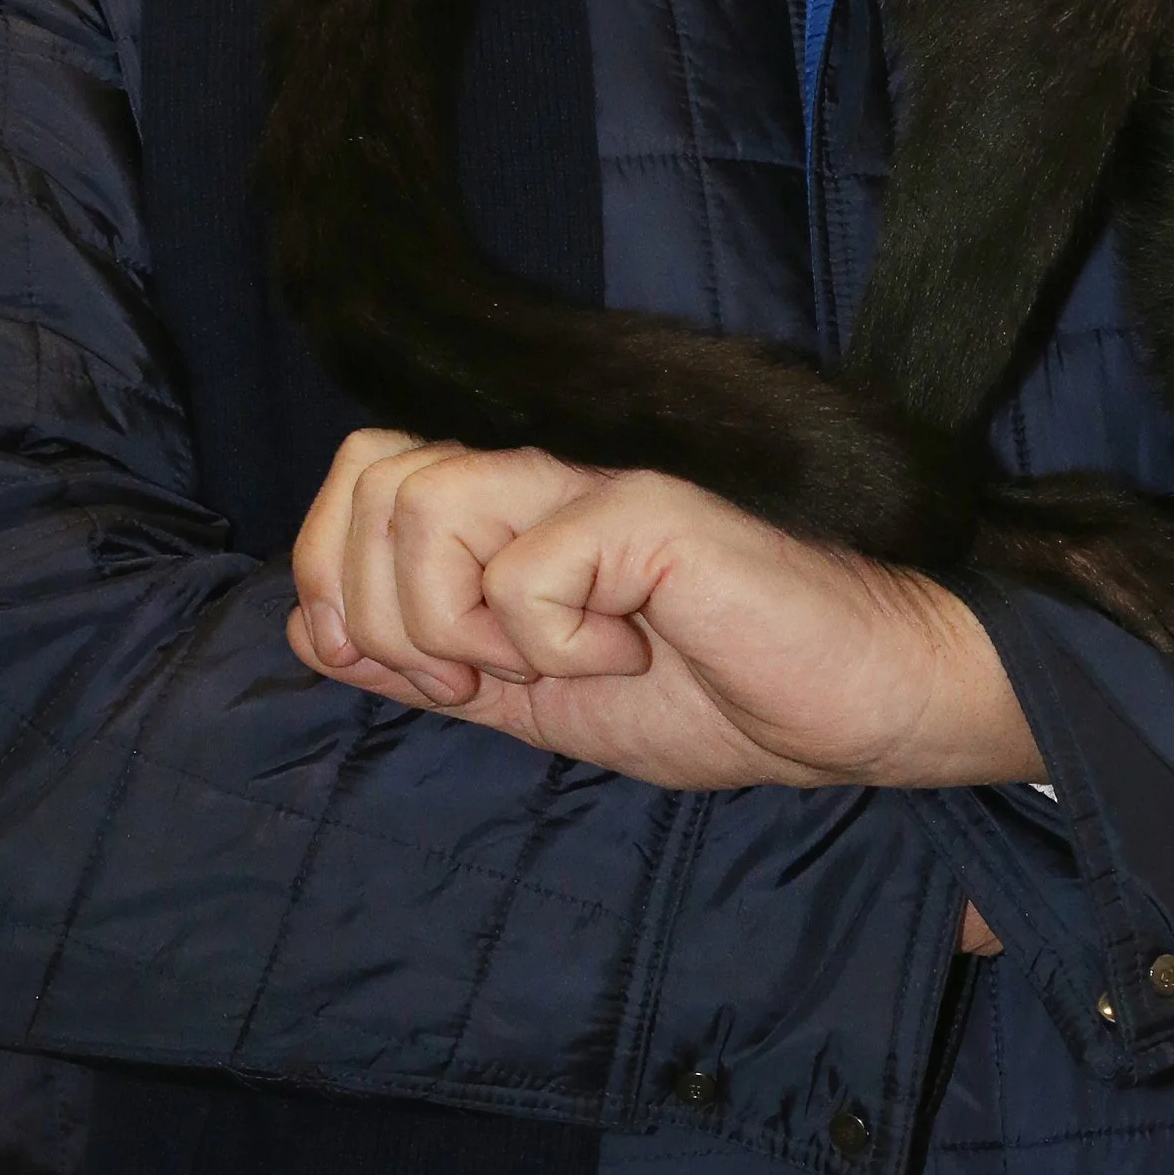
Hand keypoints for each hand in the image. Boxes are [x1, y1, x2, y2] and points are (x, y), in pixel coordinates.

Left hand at [287, 430, 1040, 790]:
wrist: (866, 706)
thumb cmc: (727, 692)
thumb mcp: (541, 700)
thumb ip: (429, 661)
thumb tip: (306, 625)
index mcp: (511, 504)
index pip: (355, 482)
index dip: (349, 591)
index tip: (444, 679)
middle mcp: (541, 468)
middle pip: (367, 477)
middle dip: (386, 612)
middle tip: (481, 674)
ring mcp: (593, 476)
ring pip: (420, 507)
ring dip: (462, 626)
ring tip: (560, 659)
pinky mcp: (646, 505)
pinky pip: (520, 569)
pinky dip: (552, 642)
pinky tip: (633, 648)